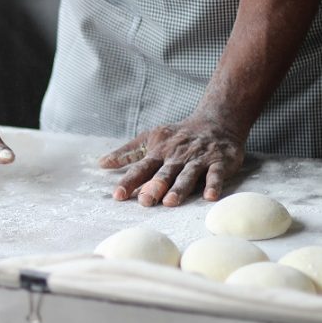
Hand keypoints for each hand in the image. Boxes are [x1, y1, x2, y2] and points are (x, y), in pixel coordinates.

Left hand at [98, 117, 244, 206]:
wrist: (217, 121)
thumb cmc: (178, 135)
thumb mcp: (150, 139)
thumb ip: (128, 153)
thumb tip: (101, 163)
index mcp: (159, 152)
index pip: (141, 168)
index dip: (129, 181)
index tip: (118, 195)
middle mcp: (177, 156)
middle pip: (164, 173)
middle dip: (154, 186)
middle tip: (145, 201)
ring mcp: (199, 159)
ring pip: (187, 175)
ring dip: (179, 188)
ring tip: (171, 202)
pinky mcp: (219, 161)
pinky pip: (216, 174)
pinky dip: (214, 184)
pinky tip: (210, 196)